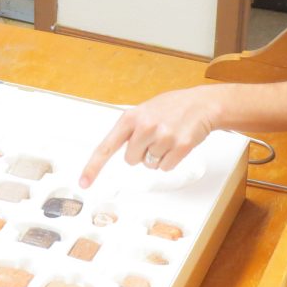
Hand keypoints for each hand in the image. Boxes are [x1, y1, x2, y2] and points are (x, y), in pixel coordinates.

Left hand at [80, 89, 214, 187]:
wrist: (202, 104)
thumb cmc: (172, 107)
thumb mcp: (144, 110)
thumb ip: (130, 128)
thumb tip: (118, 149)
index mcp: (131, 117)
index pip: (106, 146)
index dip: (94, 166)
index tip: (84, 182)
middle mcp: (144, 127)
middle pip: (131, 160)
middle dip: (141, 154)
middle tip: (154, 138)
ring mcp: (163, 137)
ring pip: (149, 165)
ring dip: (158, 156)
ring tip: (168, 137)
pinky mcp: (180, 146)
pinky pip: (165, 167)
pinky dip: (170, 160)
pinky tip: (177, 144)